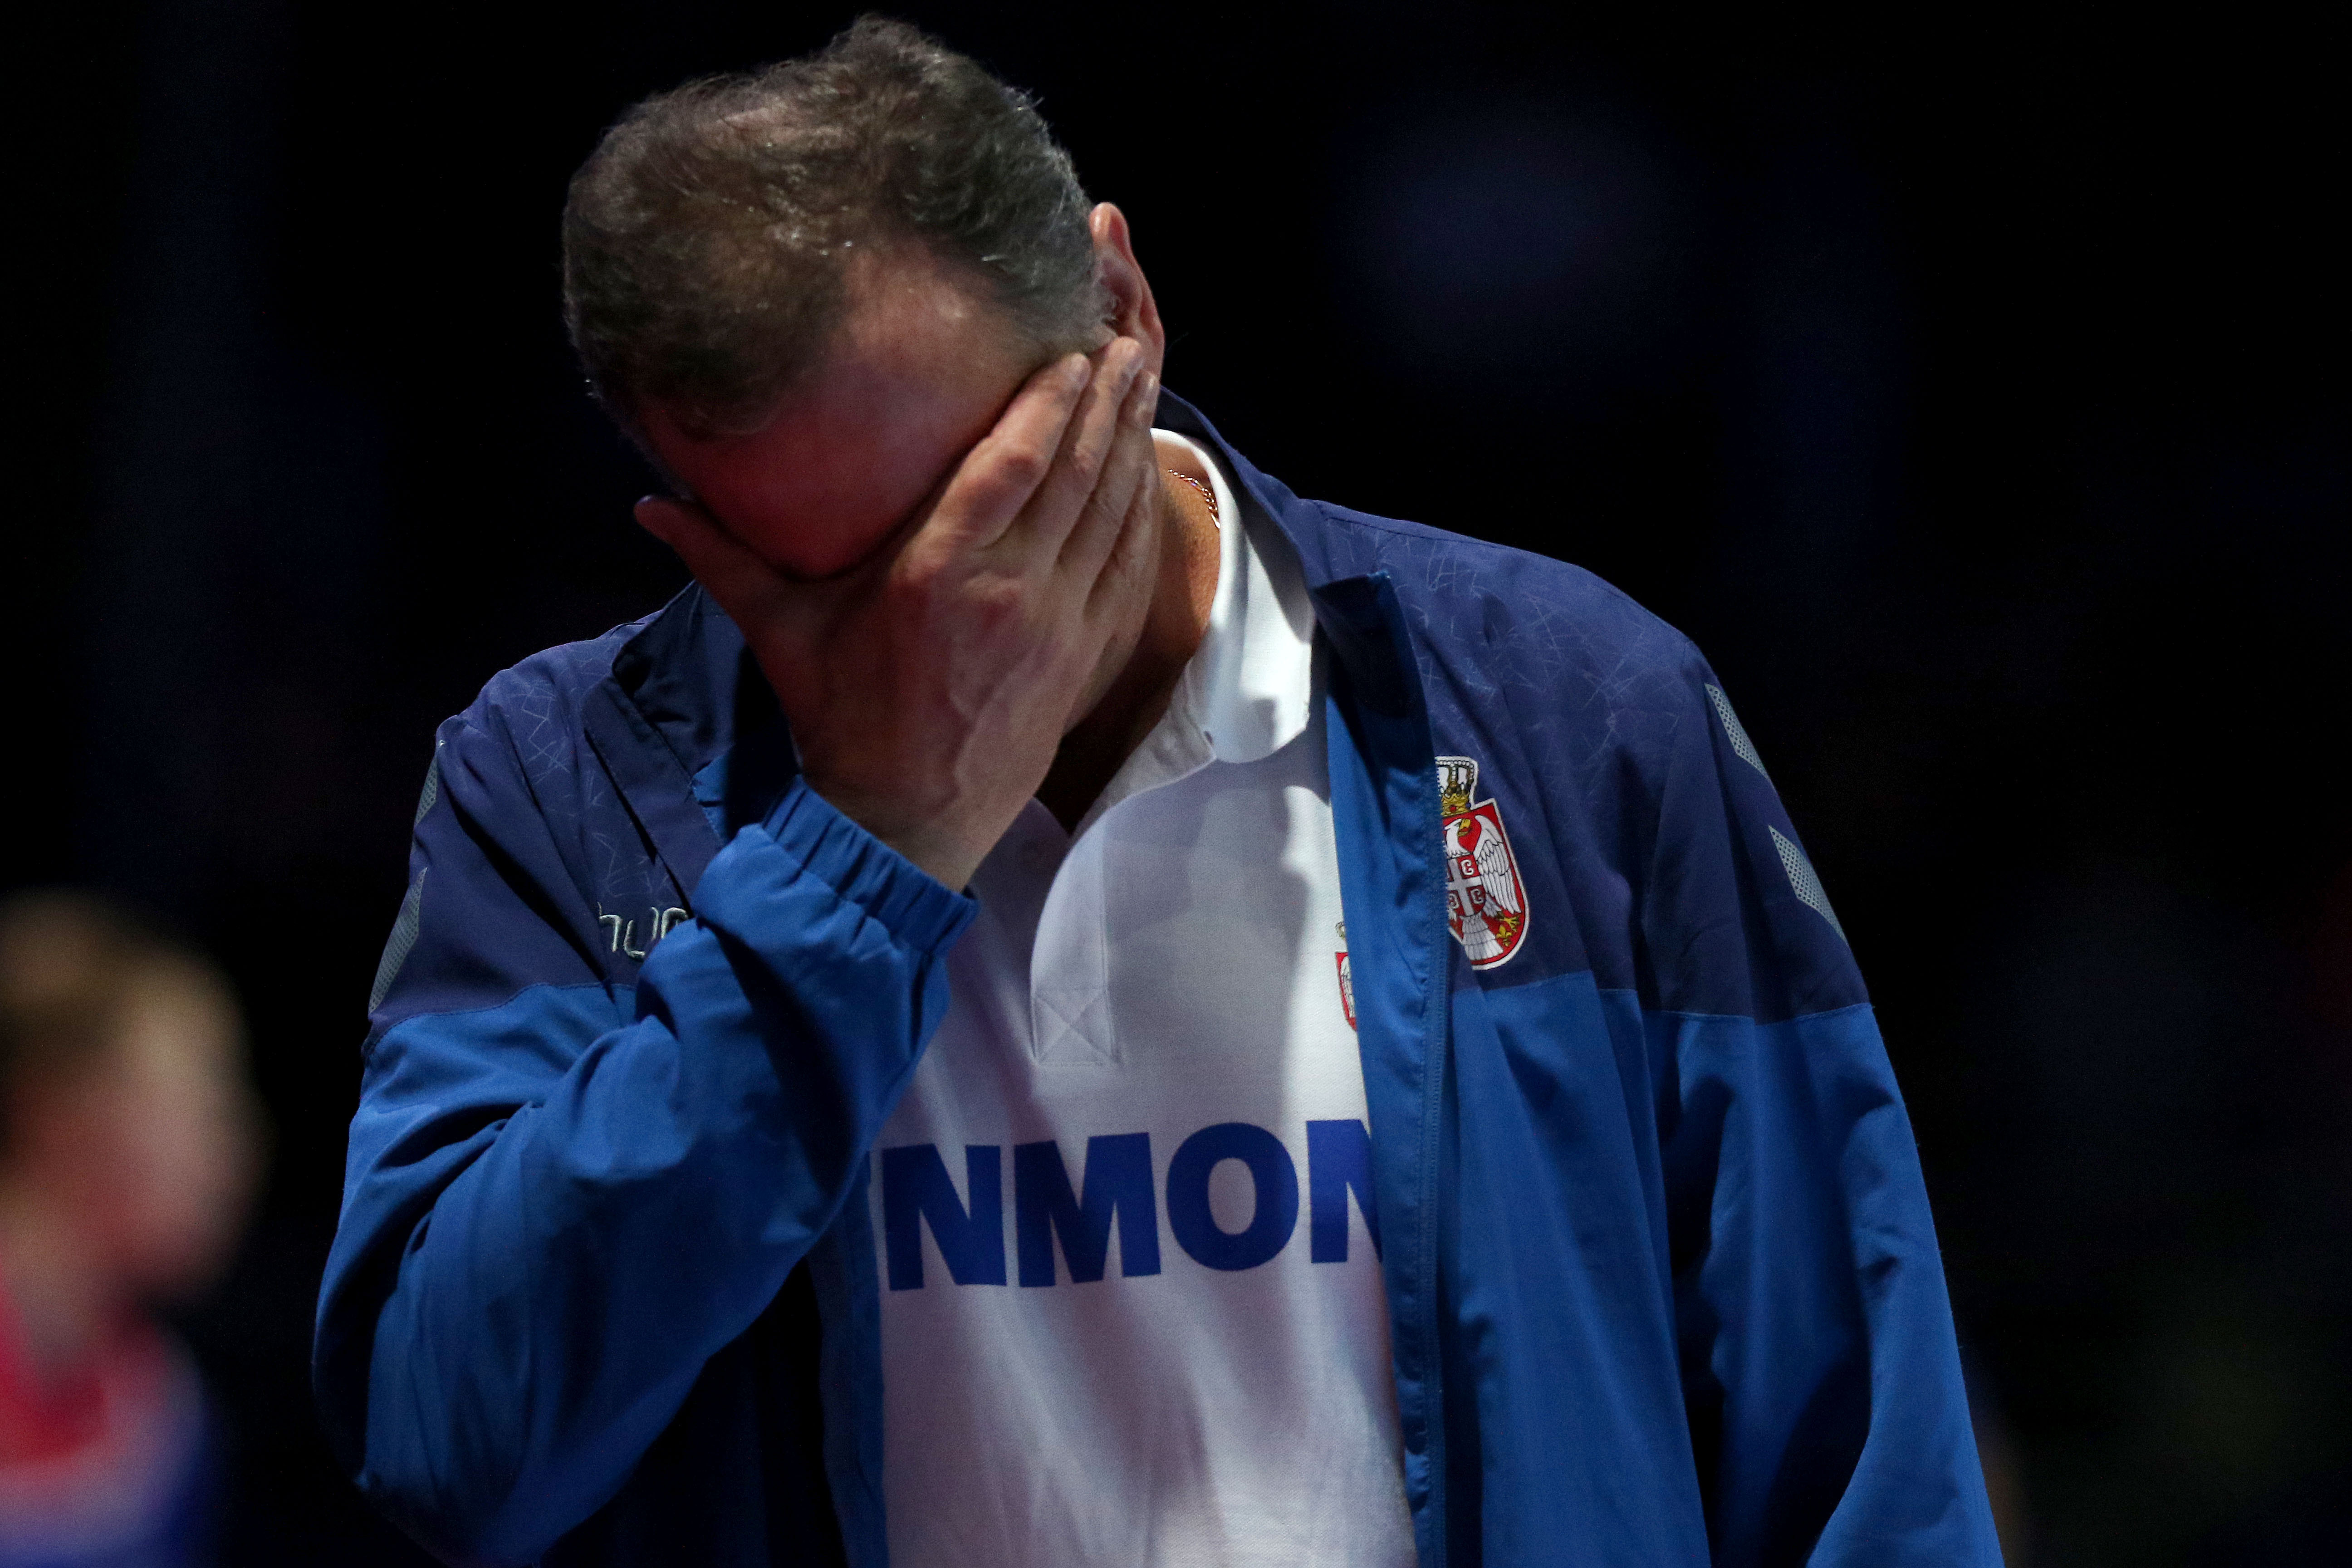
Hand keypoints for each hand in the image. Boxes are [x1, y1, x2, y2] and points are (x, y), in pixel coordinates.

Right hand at [637, 340, 1162, 889]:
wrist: (905, 821)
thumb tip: (646, 506)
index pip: (1010, 466)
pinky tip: (1147, 469)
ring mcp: (1056, 626)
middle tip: (1123, 338)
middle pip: (1074, 475)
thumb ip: (721, 559)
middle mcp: (1008, 591)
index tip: (1068, 350)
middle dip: (1103, 401)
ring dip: (1131, 440)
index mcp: (935, 573)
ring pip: (1109, 514)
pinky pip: (1125, 568)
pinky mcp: (1082, 656)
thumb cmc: (842, 719)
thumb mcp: (781, 632)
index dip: (1047, 403)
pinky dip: (1140, 513)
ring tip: (1143, 376)